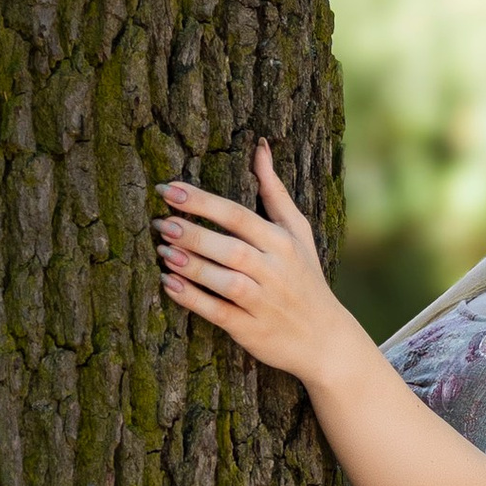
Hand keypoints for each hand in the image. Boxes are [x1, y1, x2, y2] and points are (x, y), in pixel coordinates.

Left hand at [154, 143, 354, 384]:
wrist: (324, 338)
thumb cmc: (305, 277)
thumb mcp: (297, 232)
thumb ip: (274, 191)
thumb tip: (260, 147)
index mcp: (282, 243)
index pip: (238, 215)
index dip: (202, 202)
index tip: (169, 189)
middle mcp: (274, 271)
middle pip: (230, 248)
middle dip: (192, 233)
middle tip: (160, 222)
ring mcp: (263, 302)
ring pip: (224, 281)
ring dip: (190, 265)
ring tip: (163, 251)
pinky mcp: (252, 330)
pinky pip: (218, 312)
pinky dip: (192, 299)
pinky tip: (169, 285)